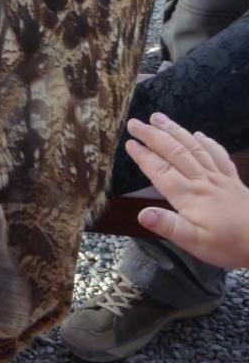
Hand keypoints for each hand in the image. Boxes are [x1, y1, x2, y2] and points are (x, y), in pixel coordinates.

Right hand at [127, 113, 248, 267]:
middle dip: (153, 136)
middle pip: (175, 152)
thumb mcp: (195, 242)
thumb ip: (168, 226)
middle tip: (135, 123)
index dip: (144, 156)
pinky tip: (199, 134)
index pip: (161, 170)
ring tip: (159, 118)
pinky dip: (207, 142)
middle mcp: (203, 181)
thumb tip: (142, 214)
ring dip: (175, 131)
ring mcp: (219, 178)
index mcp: (190, 195)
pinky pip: (219, 155)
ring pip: (194, 148)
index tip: (129, 143)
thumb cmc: (229, 245)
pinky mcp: (233, 180)